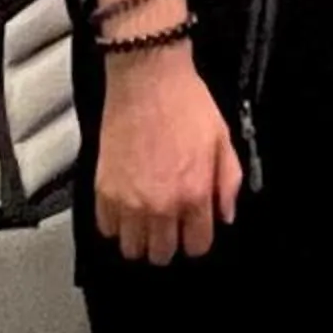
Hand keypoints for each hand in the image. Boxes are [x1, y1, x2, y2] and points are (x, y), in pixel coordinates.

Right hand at [94, 48, 243, 264]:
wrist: (148, 78)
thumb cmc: (187, 103)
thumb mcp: (222, 138)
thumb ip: (229, 181)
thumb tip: (225, 214)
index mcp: (194, 194)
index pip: (196, 246)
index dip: (197, 238)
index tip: (194, 226)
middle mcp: (160, 206)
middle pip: (161, 254)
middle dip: (169, 242)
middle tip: (170, 222)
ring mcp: (128, 202)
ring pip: (132, 249)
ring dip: (141, 238)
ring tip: (146, 217)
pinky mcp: (103, 191)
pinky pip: (106, 229)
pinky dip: (116, 223)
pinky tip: (126, 205)